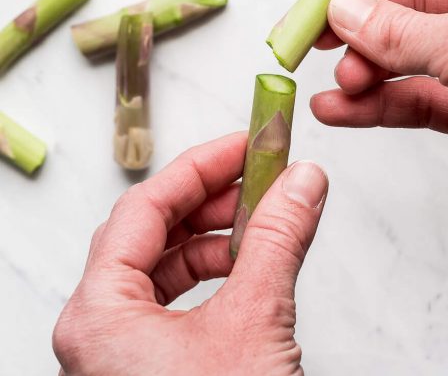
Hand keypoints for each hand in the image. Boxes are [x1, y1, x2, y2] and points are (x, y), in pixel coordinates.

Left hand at [53, 134, 327, 375]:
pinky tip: (254, 273)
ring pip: (163, 272)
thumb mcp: (256, 324)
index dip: (202, 165)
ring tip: (269, 225)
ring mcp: (117, 360)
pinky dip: (215, 280)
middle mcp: (97, 333)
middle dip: (214, 200)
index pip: (145, 207)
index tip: (249, 141)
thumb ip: (278, 239)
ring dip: (218, 239)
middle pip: (151, 235)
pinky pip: (172, 308)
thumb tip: (302, 180)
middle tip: (265, 175)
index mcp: (98, 314)